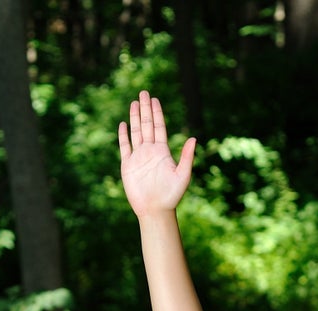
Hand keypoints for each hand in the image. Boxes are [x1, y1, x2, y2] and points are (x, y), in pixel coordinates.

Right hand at [118, 90, 196, 217]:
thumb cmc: (171, 196)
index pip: (159, 127)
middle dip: (145, 109)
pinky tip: (123, 124)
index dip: (157, 113)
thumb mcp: (183, 175)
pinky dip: (123, 136)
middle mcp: (150, 151)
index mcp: (162, 151)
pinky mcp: (128, 166)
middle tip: (144, 93)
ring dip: (134, 118)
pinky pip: (124, 147)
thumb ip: (187, 156)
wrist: (155, 210)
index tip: (155, 99)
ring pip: (136, 133)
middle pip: (147, 125)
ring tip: (134, 103)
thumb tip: (193, 138)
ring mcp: (138, 157)